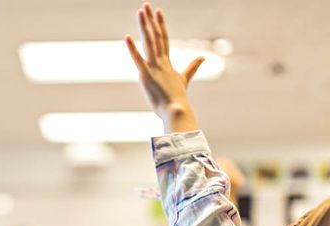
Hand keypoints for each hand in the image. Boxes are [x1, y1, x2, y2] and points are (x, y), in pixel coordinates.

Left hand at [125, 3, 203, 131]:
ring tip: (141, 11)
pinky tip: (127, 37)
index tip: (157, 11)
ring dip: (144, 26)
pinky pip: (138, 60)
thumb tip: (203, 57)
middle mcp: (161, 62)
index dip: (160, 24)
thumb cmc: (178, 98)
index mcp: (166, 62)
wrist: (177, 110)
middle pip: (155, 36)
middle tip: (146, 5)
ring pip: (149, 42)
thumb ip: (192, 67)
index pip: (163, 39)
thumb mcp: (184, 79)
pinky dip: (133, 49)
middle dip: (150, 20)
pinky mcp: (146, 76)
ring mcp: (154, 68)